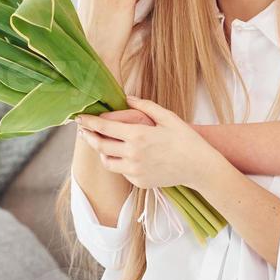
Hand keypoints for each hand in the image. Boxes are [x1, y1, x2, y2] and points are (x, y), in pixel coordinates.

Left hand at [75, 97, 223, 190]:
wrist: (199, 167)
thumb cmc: (186, 139)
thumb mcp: (168, 117)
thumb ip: (145, 106)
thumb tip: (127, 98)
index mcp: (138, 136)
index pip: (104, 127)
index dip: (89, 122)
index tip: (80, 117)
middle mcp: (133, 155)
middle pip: (100, 145)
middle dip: (88, 136)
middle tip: (82, 130)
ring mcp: (135, 171)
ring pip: (107, 162)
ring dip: (101, 152)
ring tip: (102, 143)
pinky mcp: (139, 182)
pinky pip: (122, 172)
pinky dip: (119, 163)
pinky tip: (124, 155)